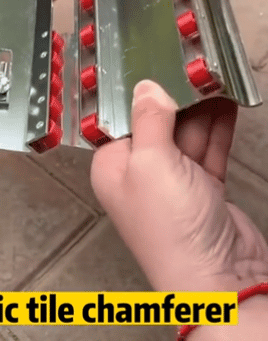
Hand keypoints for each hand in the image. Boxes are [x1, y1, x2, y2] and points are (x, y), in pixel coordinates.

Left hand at [91, 80, 267, 291]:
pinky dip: (218, 128)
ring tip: (215, 76)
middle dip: (177, 96)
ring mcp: (174, 183)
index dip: (139, 92)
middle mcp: (140, 173)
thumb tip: (145, 87)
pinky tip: (227, 103)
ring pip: (187, 134)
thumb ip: (149, 119)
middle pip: (157, 122)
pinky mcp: (203, 189)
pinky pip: (210, 149)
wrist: (218, 279)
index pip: (121, 118)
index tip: (154, 61)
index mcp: (113, 167)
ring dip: (202, 108)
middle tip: (195, 65)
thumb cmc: (171, 230)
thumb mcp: (152, 162)